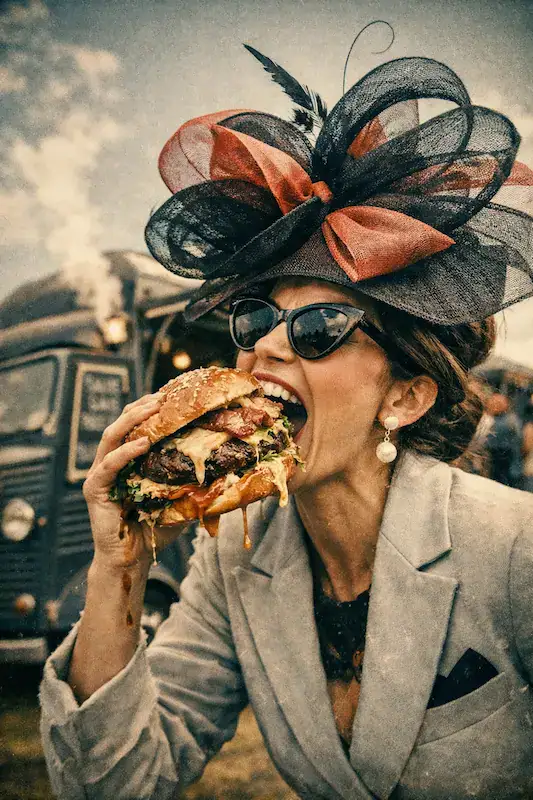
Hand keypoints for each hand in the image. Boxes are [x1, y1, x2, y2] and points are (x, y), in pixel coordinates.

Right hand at [83, 393, 186, 569]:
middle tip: (164, 395)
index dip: (151, 409)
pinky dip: (125, 452)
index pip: (136, 425)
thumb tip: (227, 468)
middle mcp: (111, 462)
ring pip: (112, 436)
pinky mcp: (95, 489)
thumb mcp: (180, 498)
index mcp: (128, 460)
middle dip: (142, 406)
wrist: (132, 560)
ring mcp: (101, 474)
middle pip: (122, 423)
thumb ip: (194, 482)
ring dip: (132, 419)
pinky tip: (142, 443)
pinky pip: (109, 465)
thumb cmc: (155, 529)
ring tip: (153, 408)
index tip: (172, 395)